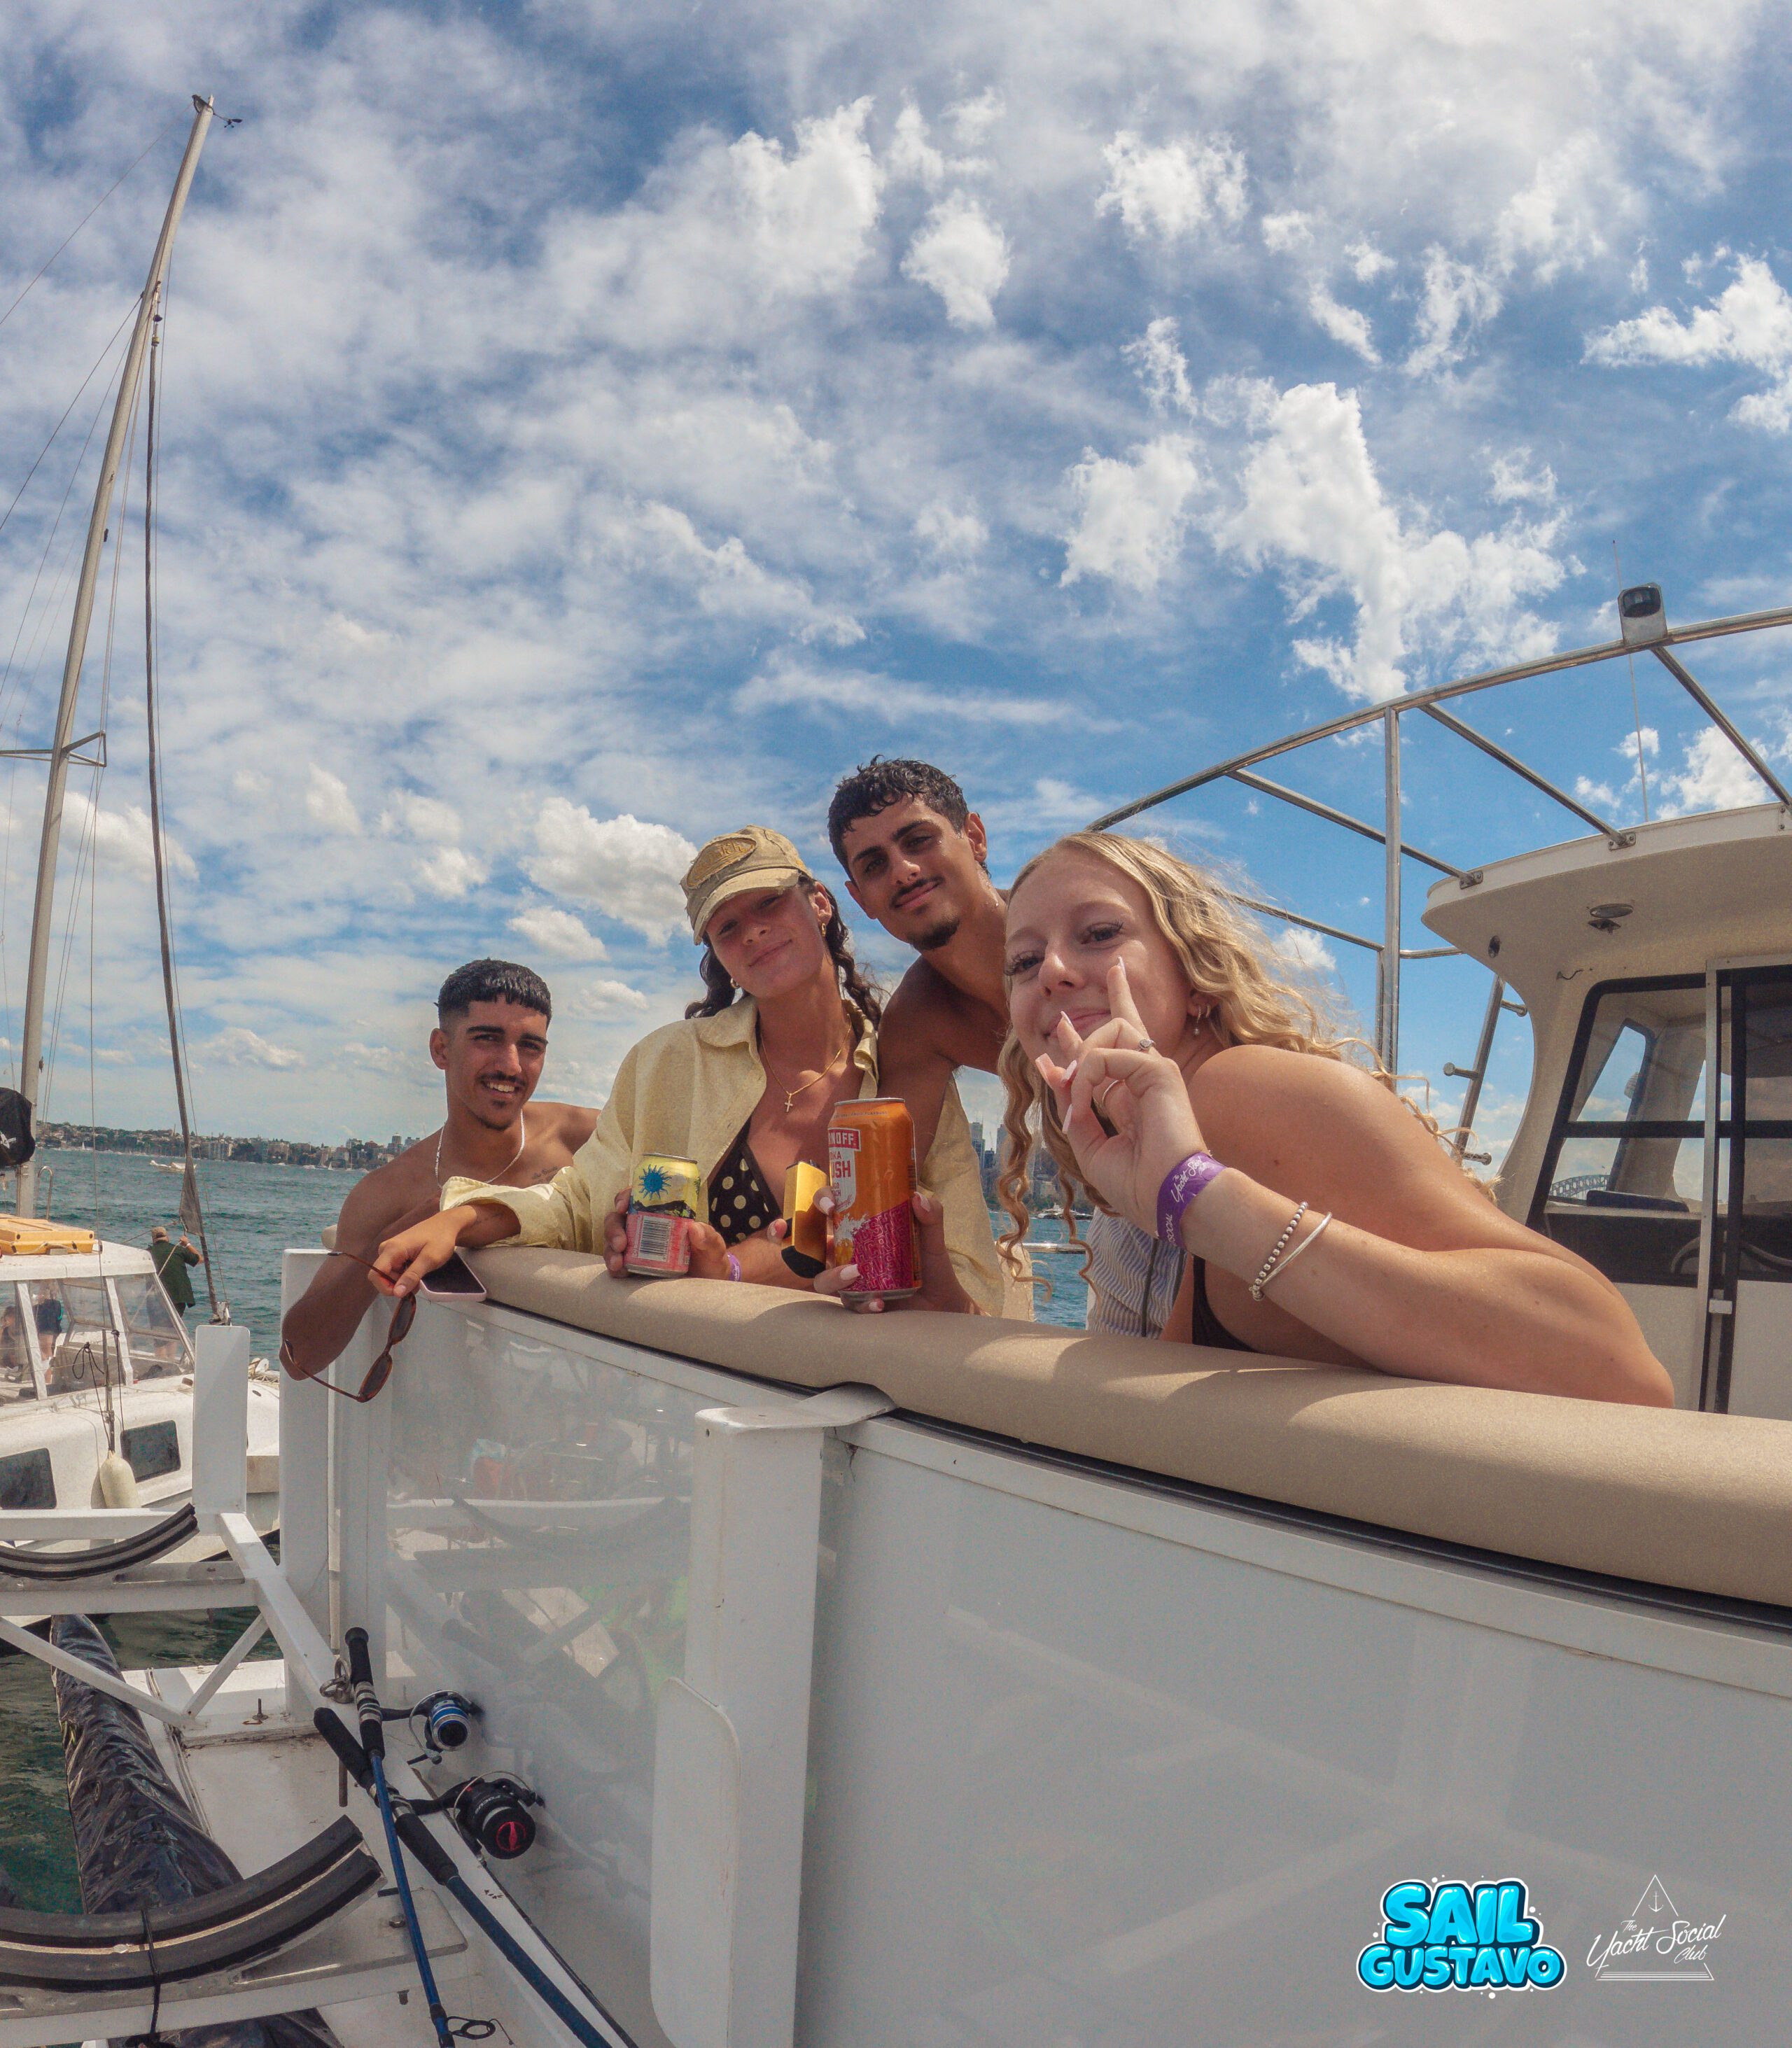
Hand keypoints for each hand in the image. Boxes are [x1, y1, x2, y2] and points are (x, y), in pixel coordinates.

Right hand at [373, 1207, 473, 1297]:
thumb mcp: (429, 1260)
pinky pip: (394, 1269)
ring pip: (389, 1274)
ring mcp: (391, 1250)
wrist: (446, 1225)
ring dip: (403, 1280)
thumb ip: (412, 1276)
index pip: (375, 1274)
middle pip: (382, 1276)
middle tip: (417, 1284)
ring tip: (420, 1276)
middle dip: (398, 1284)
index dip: (385, 1287)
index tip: (403, 1292)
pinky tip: (418, 1271)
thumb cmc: (440, 1240)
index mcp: (392, 1249)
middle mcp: (386, 1249)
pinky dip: (405, 1274)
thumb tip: (396, 1293)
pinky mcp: (396, 1252)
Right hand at [604, 1189, 788, 1280]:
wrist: (709, 1286)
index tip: (623, 1206)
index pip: (637, 1199)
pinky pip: (616, 1264)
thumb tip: (694, 1228)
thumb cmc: (711, 1259)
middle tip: (621, 1243)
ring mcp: (637, 1249)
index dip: (624, 1198)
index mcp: (662, 1216)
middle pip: (618, 1220)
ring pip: (612, 1242)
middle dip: (613, 1228)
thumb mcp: (714, 1247)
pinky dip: (614, 1268)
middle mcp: (644, 1229)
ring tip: (618, 1263)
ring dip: (610, 1250)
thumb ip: (708, 1238)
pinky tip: (618, 1272)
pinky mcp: (634, 1269)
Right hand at [812, 1188, 970, 1313]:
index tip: (831, 1204)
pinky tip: (879, 1302)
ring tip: (855, 1273)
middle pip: (815, 1247)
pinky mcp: (860, 1304)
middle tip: (830, 1243)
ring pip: (823, 1280)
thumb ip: (931, 1215)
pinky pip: (852, 1306)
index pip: (832, 1210)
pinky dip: (864, 1304)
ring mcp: (852, 1282)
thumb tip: (917, 1197)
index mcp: (861, 1232)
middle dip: (807, 1245)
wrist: (943, 1301)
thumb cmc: (931, 1265)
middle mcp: (850, 1255)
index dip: (822, 1201)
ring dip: (833, 1277)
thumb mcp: (932, 1237)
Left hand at [1035, 959, 1208, 1236]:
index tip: (1056, 1034)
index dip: (1079, 1043)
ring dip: (1081, 1053)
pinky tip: (1082, 1100)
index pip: (1108, 1058)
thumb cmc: (1135, 1184)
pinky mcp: (1159, 1071)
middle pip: (1127, 1024)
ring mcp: (1155, 1072)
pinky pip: (1108, 1055)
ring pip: (1116, 1027)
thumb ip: (1073, 1108)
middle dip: (1113, 1000)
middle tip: (1083, 1001)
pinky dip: (1086, 1076)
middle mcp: (1145, 1080)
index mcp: (1132, 1099)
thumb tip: (1055, 1074)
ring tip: (1070, 1083)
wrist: (1165, 1198)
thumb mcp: (1090, 1145)